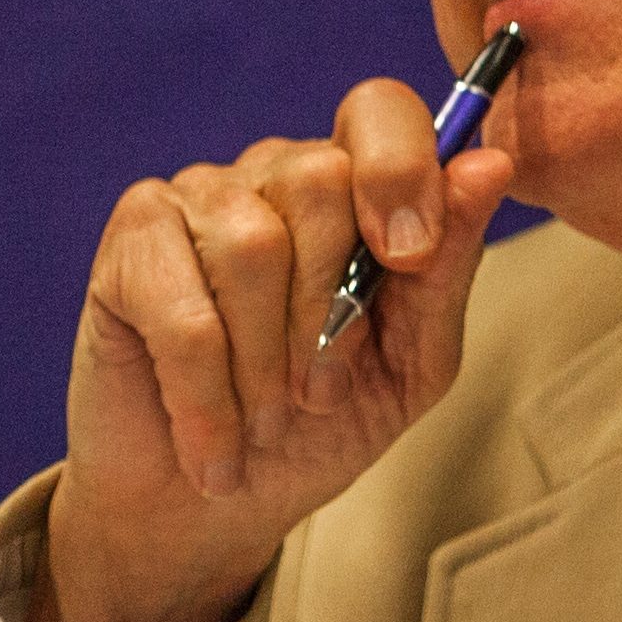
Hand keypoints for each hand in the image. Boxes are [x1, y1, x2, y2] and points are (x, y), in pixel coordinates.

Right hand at [26, 78, 517, 621]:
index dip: (400, 168)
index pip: (378, 110)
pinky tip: (214, 446)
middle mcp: (272, 172)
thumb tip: (489, 165)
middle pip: (319, 177)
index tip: (408, 258)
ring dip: (267, 363)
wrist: (212, 510)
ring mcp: (195, 196)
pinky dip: (208, 396)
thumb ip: (448, 264)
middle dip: (332, 309)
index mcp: (352, 185)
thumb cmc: (318, 425)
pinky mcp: (132, 240)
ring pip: (252, 244)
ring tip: (264, 421)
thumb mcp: (412, 361)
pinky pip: (183, 309)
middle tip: (318, 393)